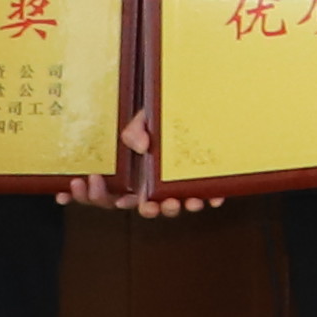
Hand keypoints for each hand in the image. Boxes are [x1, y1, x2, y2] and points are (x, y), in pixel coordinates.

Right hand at [106, 106, 220, 217]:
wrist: (186, 106)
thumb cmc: (157, 119)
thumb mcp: (142, 121)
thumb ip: (134, 132)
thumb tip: (142, 147)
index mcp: (133, 175)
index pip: (111, 195)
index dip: (102, 196)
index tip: (107, 191)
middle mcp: (153, 185)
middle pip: (146, 207)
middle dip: (149, 210)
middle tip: (151, 206)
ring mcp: (176, 185)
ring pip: (174, 206)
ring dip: (177, 208)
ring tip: (182, 202)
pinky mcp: (199, 182)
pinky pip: (205, 195)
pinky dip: (210, 198)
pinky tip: (214, 198)